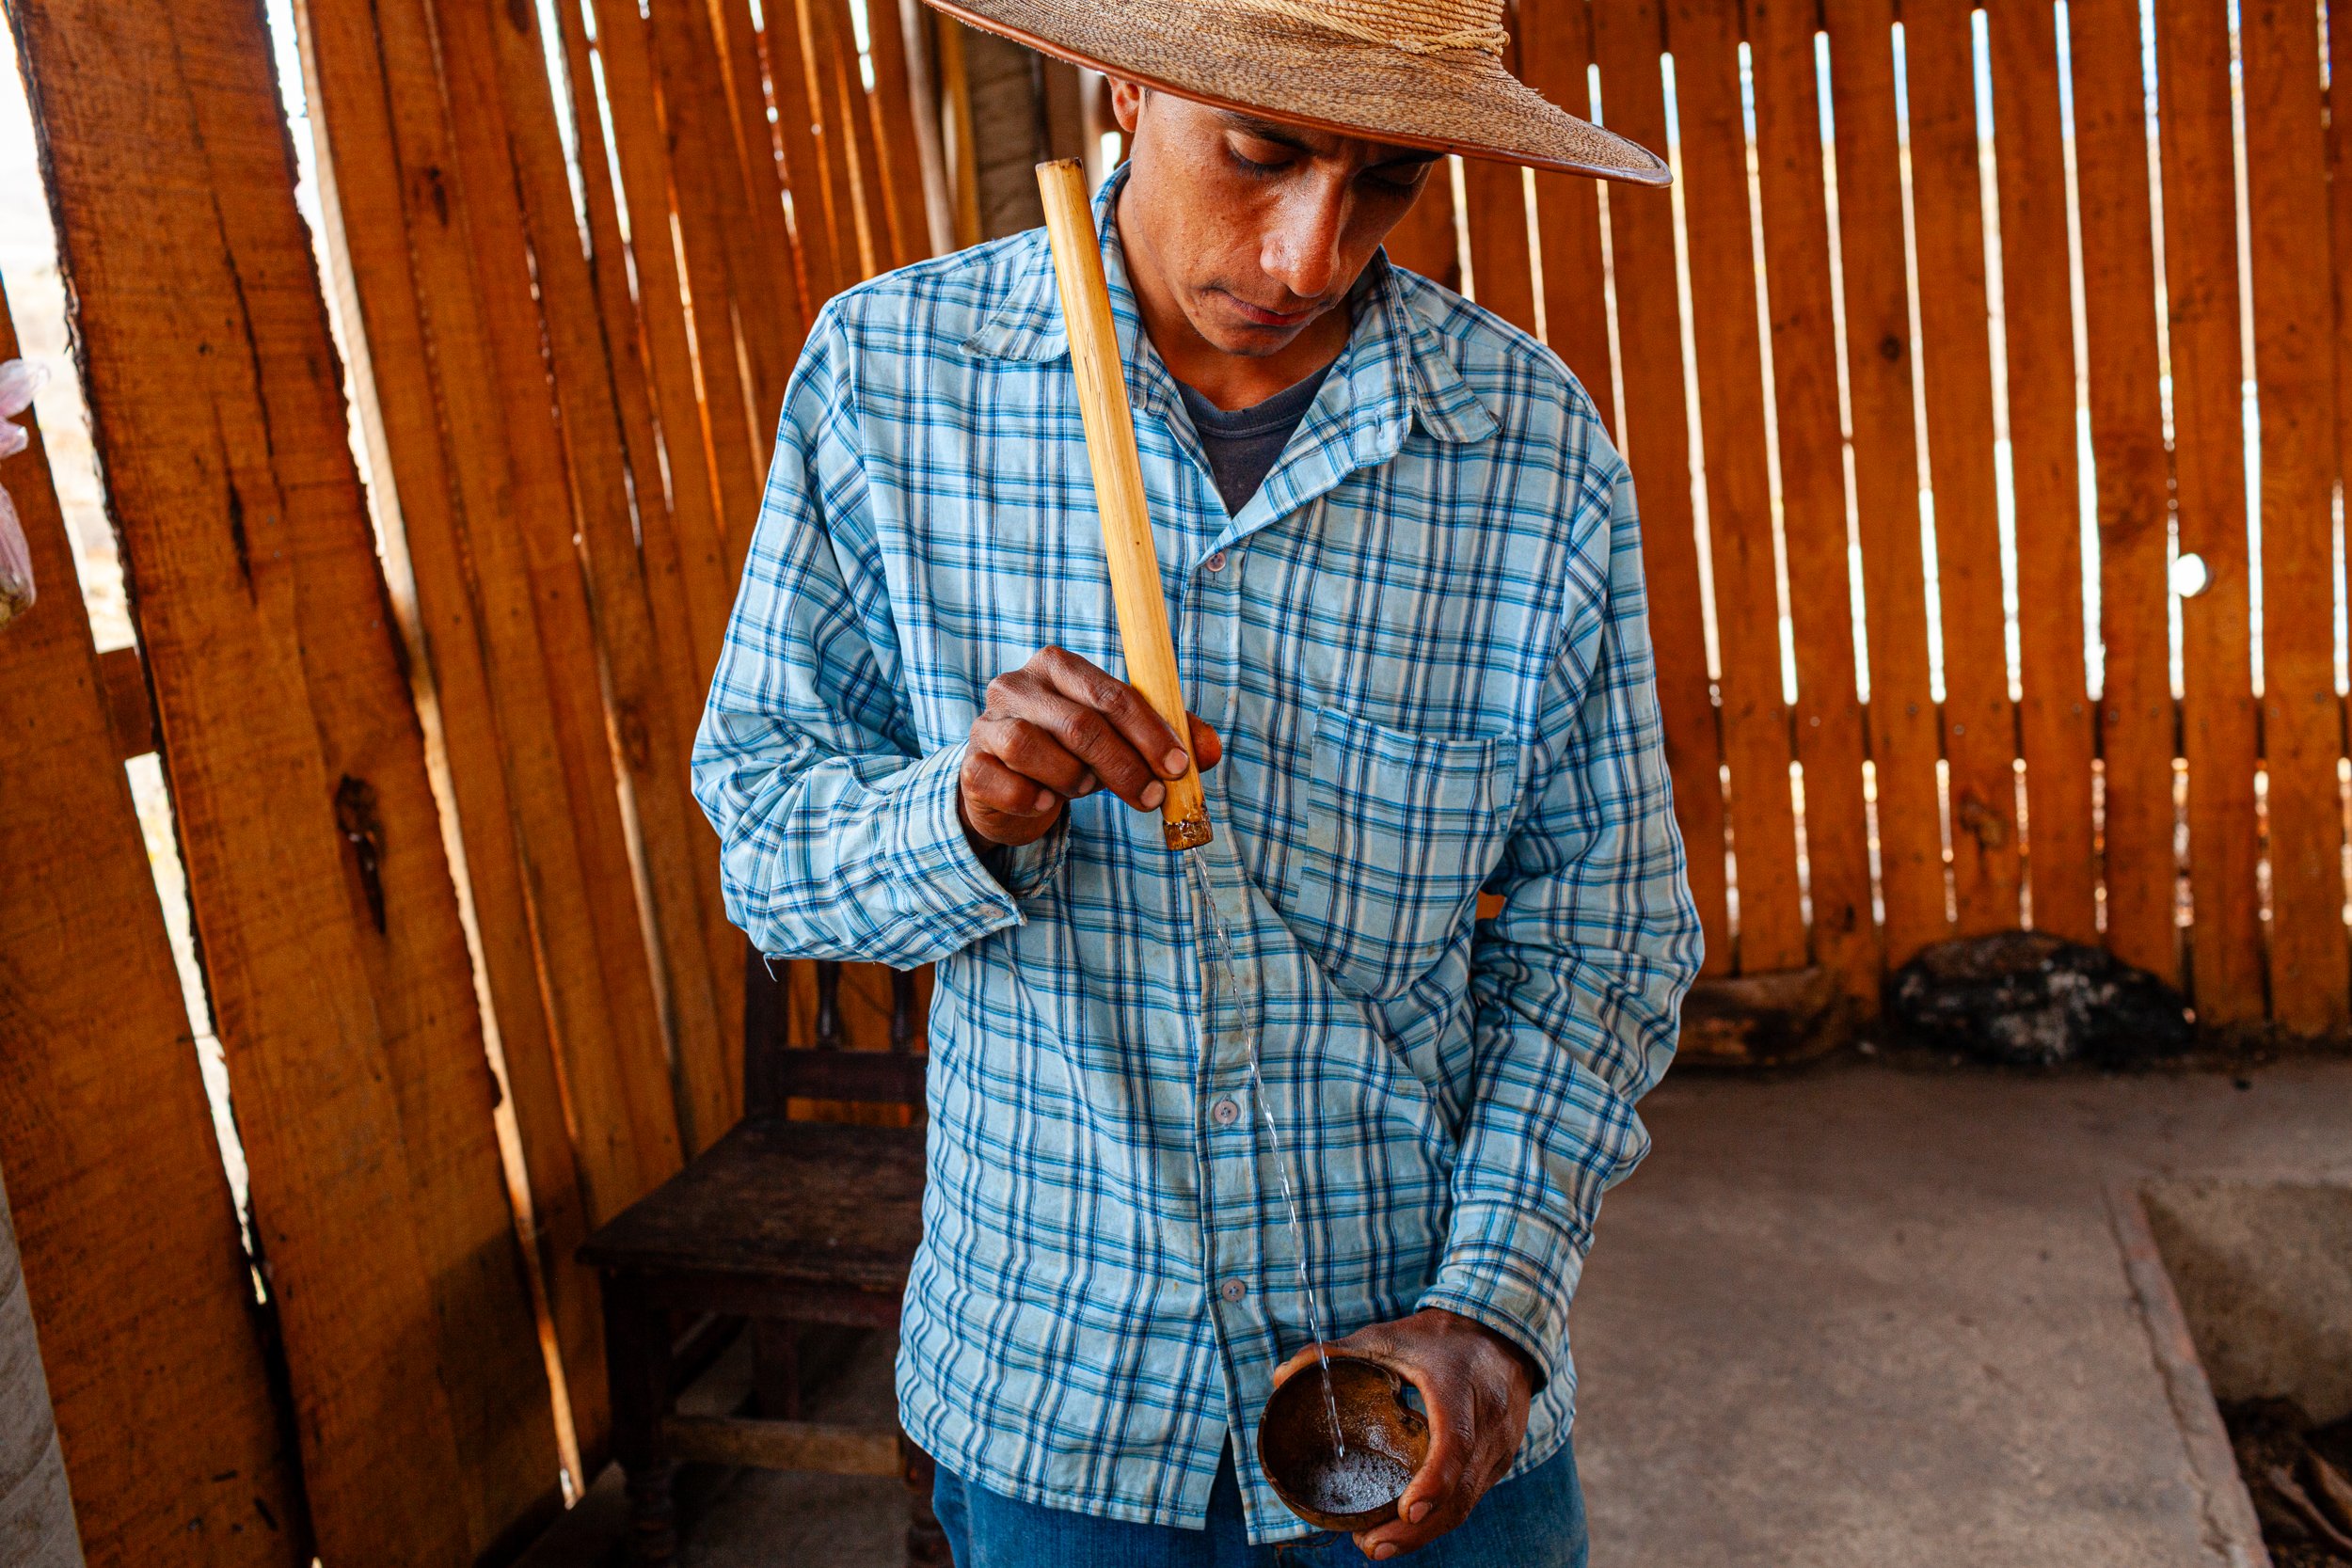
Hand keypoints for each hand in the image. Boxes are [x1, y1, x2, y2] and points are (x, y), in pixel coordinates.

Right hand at [959, 645, 1222, 850]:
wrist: (1009, 788)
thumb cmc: (1073, 753)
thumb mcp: (1123, 741)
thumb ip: (1168, 740)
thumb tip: (1211, 752)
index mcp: (1058, 666)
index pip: (1110, 693)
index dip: (1150, 732)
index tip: (1178, 767)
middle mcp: (1017, 685)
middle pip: (1078, 724)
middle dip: (1124, 766)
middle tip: (1151, 797)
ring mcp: (987, 724)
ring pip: (1032, 748)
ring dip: (1072, 778)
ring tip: (1083, 788)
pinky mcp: (970, 766)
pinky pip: (1003, 783)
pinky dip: (1032, 799)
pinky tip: (1046, 804)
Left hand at [1271, 1308, 1535, 1559]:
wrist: (1503, 1333)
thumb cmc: (1440, 1337)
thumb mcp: (1389, 1336)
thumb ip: (1337, 1354)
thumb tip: (1281, 1376)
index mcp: (1460, 1388)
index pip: (1455, 1442)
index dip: (1434, 1481)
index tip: (1408, 1511)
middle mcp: (1488, 1423)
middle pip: (1460, 1491)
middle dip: (1417, 1529)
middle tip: (1371, 1545)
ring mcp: (1498, 1448)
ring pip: (1467, 1503)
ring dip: (1425, 1533)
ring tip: (1378, 1545)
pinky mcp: (1499, 1463)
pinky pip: (1471, 1499)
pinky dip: (1439, 1519)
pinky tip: (1405, 1529)